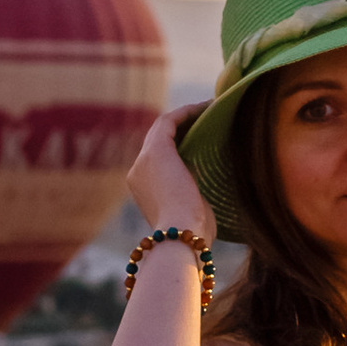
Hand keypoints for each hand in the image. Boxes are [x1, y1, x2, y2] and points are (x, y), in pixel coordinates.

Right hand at [129, 103, 216, 242]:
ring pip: (162, 128)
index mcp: (144, 189)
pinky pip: (168, 121)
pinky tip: (206, 107)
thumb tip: (206, 197)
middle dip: (182, 128)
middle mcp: (138, 172)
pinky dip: (186, 112)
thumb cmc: (192, 235)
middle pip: (159, 141)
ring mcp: (143, 160)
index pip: (160, 160)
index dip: (180, 146)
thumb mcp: (192, 215)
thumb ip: (194, 200)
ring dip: (185, 116)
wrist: (180, 238)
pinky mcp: (155, 150)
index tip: (203, 139)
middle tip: (207, 119)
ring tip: (208, 108)